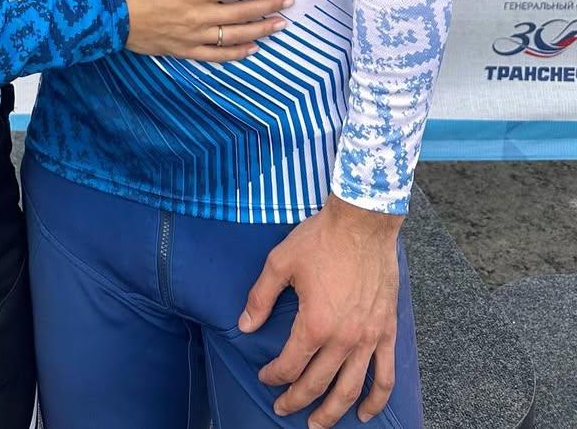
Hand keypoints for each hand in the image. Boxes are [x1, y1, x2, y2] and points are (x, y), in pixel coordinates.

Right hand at [113, 0, 291, 61]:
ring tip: (281, 24)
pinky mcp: (184, 51)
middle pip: (243, 13)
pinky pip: (216, 56)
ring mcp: (193, 37)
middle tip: (290, 0)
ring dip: (261, 30)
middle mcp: (198, 17)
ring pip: (235, 37)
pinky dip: (237, 54)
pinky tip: (252, 50)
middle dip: (269, 5)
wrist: (106, 19)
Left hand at [239, 196, 401, 426]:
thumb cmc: (320, 239)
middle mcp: (343, 339)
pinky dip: (376, 399)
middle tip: (282, 409)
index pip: (290, 364)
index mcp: (314, 324)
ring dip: (333, 412)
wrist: (363, 223)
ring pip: (350, 389)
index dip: (274, 376)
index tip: (265, 377)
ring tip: (317, 426)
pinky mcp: (386, 331)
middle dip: (296, 401)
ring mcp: (368, 338)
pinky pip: (385, 375)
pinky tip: (365, 412)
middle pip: (317, 384)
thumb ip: (260, 297)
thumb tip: (244, 326)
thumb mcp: (280, 263)